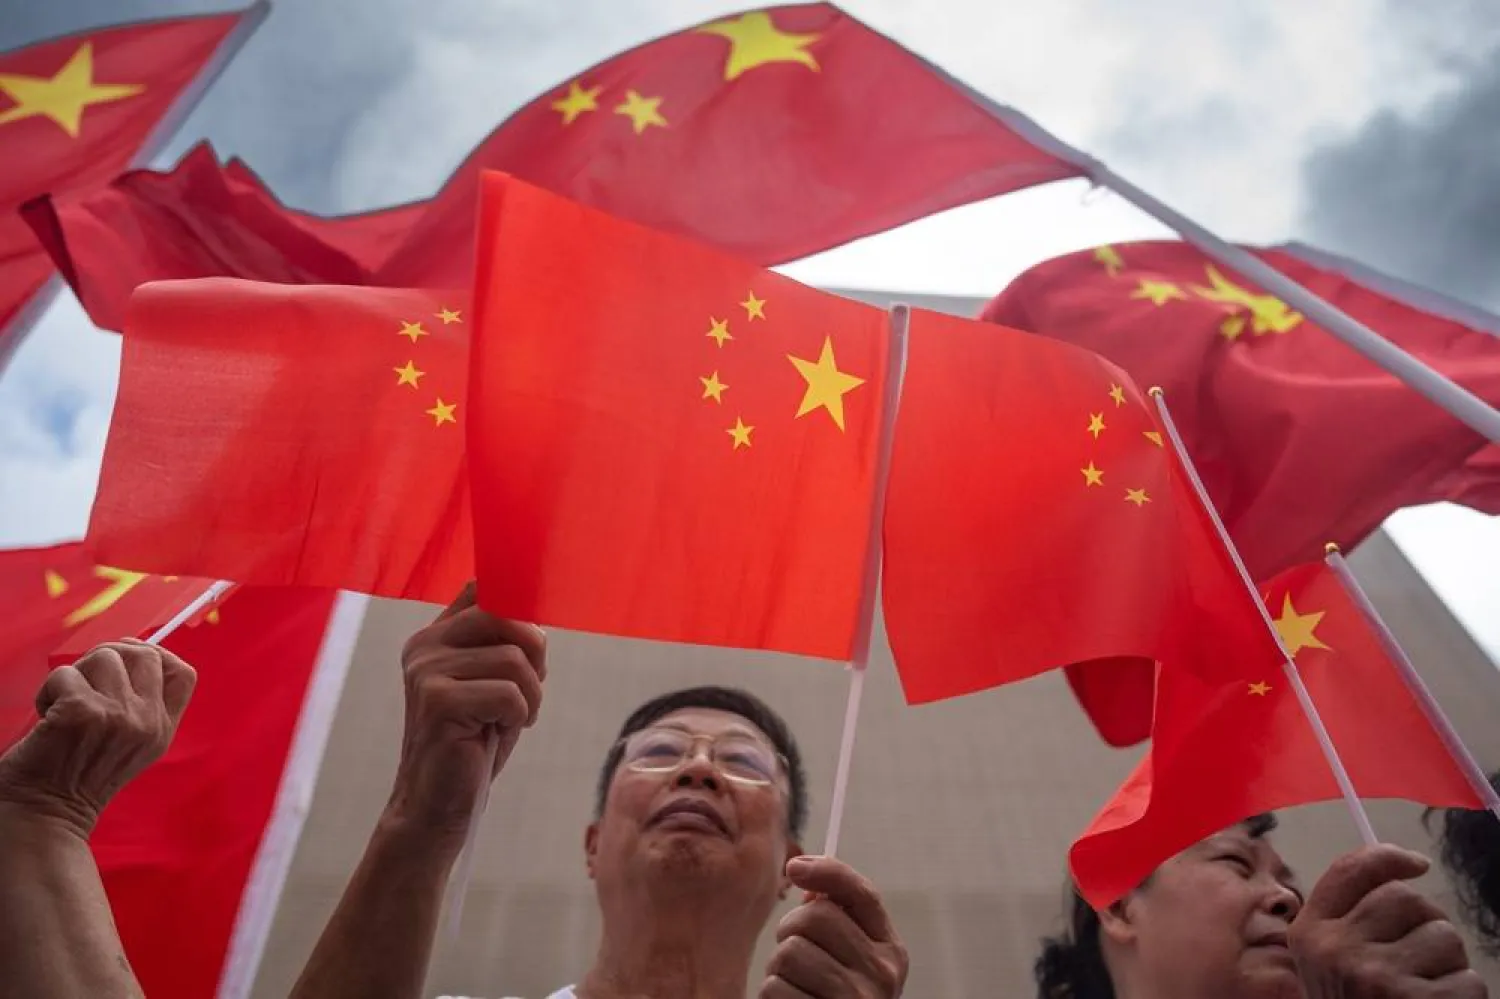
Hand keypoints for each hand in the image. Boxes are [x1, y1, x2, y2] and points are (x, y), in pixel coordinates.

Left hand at [0, 639, 195, 837]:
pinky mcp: (83, 711)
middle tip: (85, 678)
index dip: (157, 654)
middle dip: (110, 655)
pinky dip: (48, 690)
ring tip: (61, 702)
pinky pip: (65, 674)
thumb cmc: (74, 779)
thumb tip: (126, 654)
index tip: (128, 656)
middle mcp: (147, 722)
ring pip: (104, 657)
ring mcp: (118, 715)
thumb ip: (140, 708)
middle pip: (145, 655)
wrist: (43, 817)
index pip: (183, 674)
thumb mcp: (129, 747)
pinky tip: (46, 714)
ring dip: (74, 674)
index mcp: (161, 731)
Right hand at [385, 582, 545, 838]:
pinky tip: (497, 732)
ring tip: (510, 719)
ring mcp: (427, 671)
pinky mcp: (437, 701)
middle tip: (527, 693)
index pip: (482, 587)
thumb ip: (504, 639)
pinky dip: (518, 716)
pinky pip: (510, 693)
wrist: (440, 803)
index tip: (532, 639)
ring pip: (515, 659)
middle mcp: (425, 645)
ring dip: (530, 695)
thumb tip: (537, 608)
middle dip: (534, 655)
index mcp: (436, 634)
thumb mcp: (493, 680)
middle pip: (506, 615)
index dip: (519, 604)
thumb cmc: (475, 741)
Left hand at [761, 855, 906, 997]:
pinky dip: (772, 996)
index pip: (861, 893)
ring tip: (794, 987)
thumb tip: (807, 879)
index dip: (826, 872)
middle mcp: (881, 974)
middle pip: (815, 917)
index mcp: (889, 950)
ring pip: (790, 952)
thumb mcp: (850, 960)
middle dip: (790, 930)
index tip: (795, 866)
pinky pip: (775, 989)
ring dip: (778, 969)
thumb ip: (838, 921)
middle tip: (793, 955)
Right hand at [1290, 844, 1484, 998]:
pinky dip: (1465, 997)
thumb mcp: (1330, 963)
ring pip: (1444, 936)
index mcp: (1310, 933)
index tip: (1417, 865)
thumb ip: (1349, 919)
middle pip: (1406, 898)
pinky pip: (1468, 979)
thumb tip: (1406, 871)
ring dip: (1449, 965)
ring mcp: (1375, 975)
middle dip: (1426, 924)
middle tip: (1419, 961)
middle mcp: (1335, 949)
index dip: (1389, 858)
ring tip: (1426, 992)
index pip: (1351, 871)